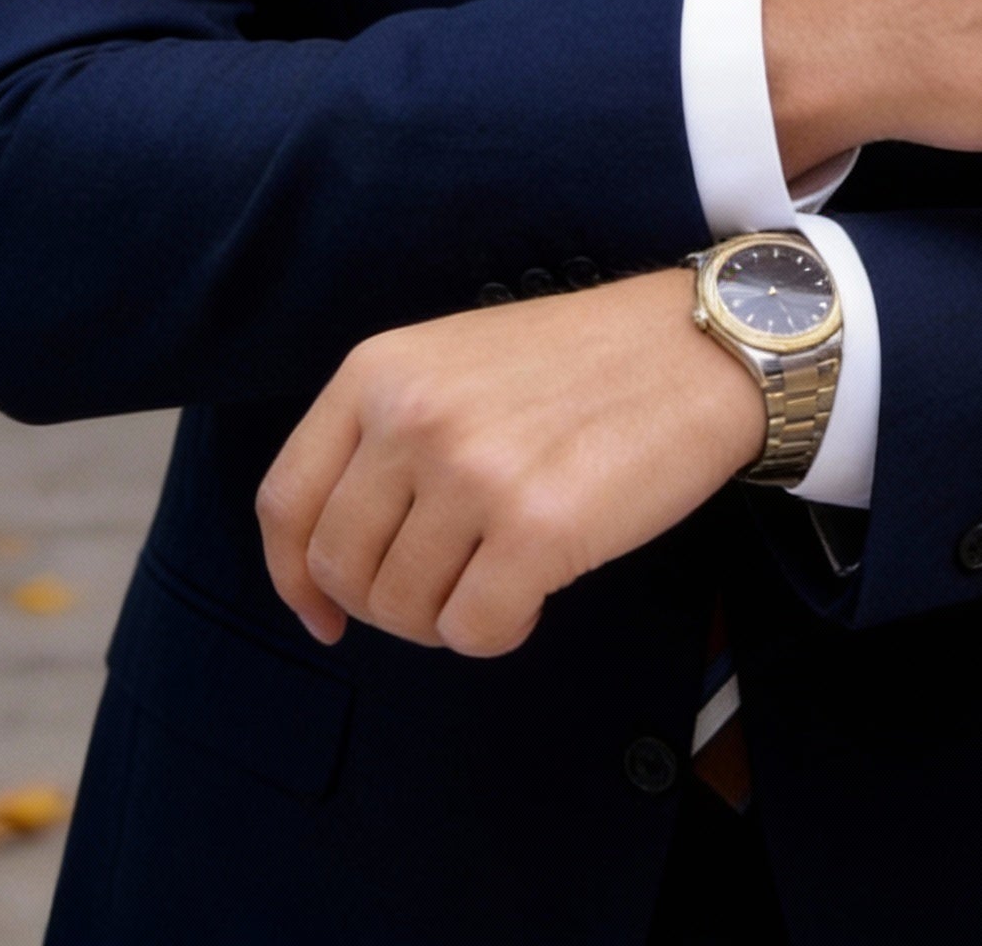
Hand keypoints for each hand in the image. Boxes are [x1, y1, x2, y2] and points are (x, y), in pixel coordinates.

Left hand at [256, 269, 765, 656]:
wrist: (696, 350)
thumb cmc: (581, 364)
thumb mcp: (455, 363)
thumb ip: (386, 436)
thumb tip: (333, 567)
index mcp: (378, 371)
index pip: (285, 501)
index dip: (292, 577)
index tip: (322, 614)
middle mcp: (411, 418)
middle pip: (340, 568)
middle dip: (383, 606)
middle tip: (442, 593)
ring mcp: (471, 472)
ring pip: (403, 608)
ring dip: (445, 618)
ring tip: (498, 579)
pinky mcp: (536, 528)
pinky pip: (473, 631)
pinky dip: (498, 632)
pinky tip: (533, 595)